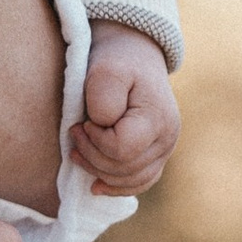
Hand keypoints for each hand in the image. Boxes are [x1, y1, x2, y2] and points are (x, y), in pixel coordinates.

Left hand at [68, 23, 179, 195]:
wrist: (135, 55)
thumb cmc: (117, 61)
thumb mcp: (105, 69)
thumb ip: (103, 97)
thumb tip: (103, 127)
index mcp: (157, 118)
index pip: (122, 150)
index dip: (95, 142)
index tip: (82, 122)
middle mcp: (168, 138)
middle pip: (125, 169)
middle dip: (92, 156)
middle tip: (74, 132)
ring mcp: (165, 149)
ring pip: (131, 179)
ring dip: (99, 172)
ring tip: (77, 153)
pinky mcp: (157, 154)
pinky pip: (140, 181)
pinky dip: (117, 186)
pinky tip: (96, 185)